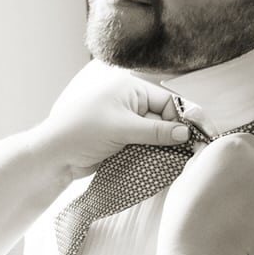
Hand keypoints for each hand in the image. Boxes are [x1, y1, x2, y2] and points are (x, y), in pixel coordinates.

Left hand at [37, 64, 192, 175]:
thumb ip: (157, 131)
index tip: (200, 138)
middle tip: (193, 153)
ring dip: (164, 148)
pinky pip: (145, 146)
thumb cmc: (82, 132)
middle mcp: (130, 103)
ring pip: (156, 135)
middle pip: (164, 119)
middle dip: (176, 135)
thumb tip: (187, 133)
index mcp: (131, 90)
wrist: (53, 155)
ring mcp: (126, 123)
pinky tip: (162, 165)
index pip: (168, 102)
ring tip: (179, 161)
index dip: (185, 119)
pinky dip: (153, 154)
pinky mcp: (122, 141)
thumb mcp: (123, 128)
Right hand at [162, 134, 253, 254]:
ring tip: (229, 215)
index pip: (247, 142)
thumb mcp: (186, 176)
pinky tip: (238, 227)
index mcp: (233, 147)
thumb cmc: (186, 211)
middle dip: (246, 176)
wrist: (203, 249)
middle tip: (225, 195)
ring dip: (253, 197)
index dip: (237, 157)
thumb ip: (203, 161)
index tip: (224, 171)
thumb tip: (207, 154)